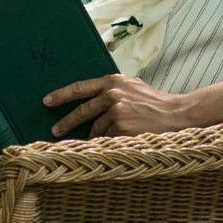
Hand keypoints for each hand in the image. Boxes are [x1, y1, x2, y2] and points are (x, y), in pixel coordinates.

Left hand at [43, 74, 192, 137]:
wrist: (176, 114)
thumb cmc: (154, 102)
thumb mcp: (132, 87)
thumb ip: (112, 89)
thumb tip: (90, 99)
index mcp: (113, 81)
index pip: (80, 88)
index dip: (61, 95)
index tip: (47, 101)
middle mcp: (112, 94)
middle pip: (81, 111)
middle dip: (66, 123)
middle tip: (56, 130)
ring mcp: (116, 112)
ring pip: (96, 129)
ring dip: (101, 134)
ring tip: (121, 131)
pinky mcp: (121, 128)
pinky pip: (107, 138)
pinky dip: (111, 140)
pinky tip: (125, 137)